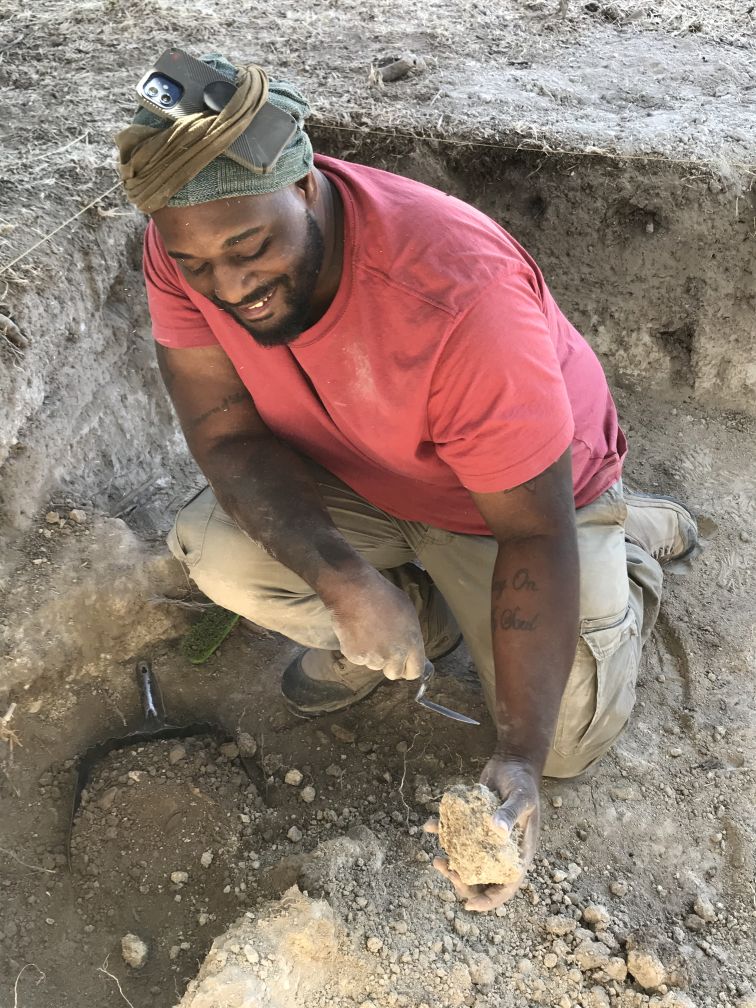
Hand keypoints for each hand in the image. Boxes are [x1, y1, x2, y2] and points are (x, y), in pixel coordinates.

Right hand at [323, 567, 425, 680]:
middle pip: (394, 673)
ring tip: (367, 632)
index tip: (403, 665)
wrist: (355, 591)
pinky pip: (358, 659)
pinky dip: (356, 650)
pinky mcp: (356, 657)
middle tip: (382, 648)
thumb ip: (409, 634)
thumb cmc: (383, 595)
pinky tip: (356, 632)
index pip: (415, 671)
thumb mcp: (407, 611)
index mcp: (412, 643)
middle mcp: (395, 655)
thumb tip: (407, 644)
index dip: (408, 668)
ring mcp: (375, 658)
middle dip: (389, 664)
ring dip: (372, 655)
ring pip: (374, 665)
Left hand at [425, 756, 540, 911]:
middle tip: (446, 870)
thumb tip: (496, 831)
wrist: (512, 762)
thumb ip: (510, 814)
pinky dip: (443, 834)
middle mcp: (502, 850)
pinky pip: (457, 836)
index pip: (506, 886)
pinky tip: (430, 825)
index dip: (489, 900)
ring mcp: (486, 839)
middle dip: (463, 882)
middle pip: (483, 879)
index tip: (469, 906)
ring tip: (436, 859)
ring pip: (467, 862)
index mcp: (519, 853)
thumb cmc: (522, 782)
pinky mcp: (473, 824)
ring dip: (451, 864)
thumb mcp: (521, 798)